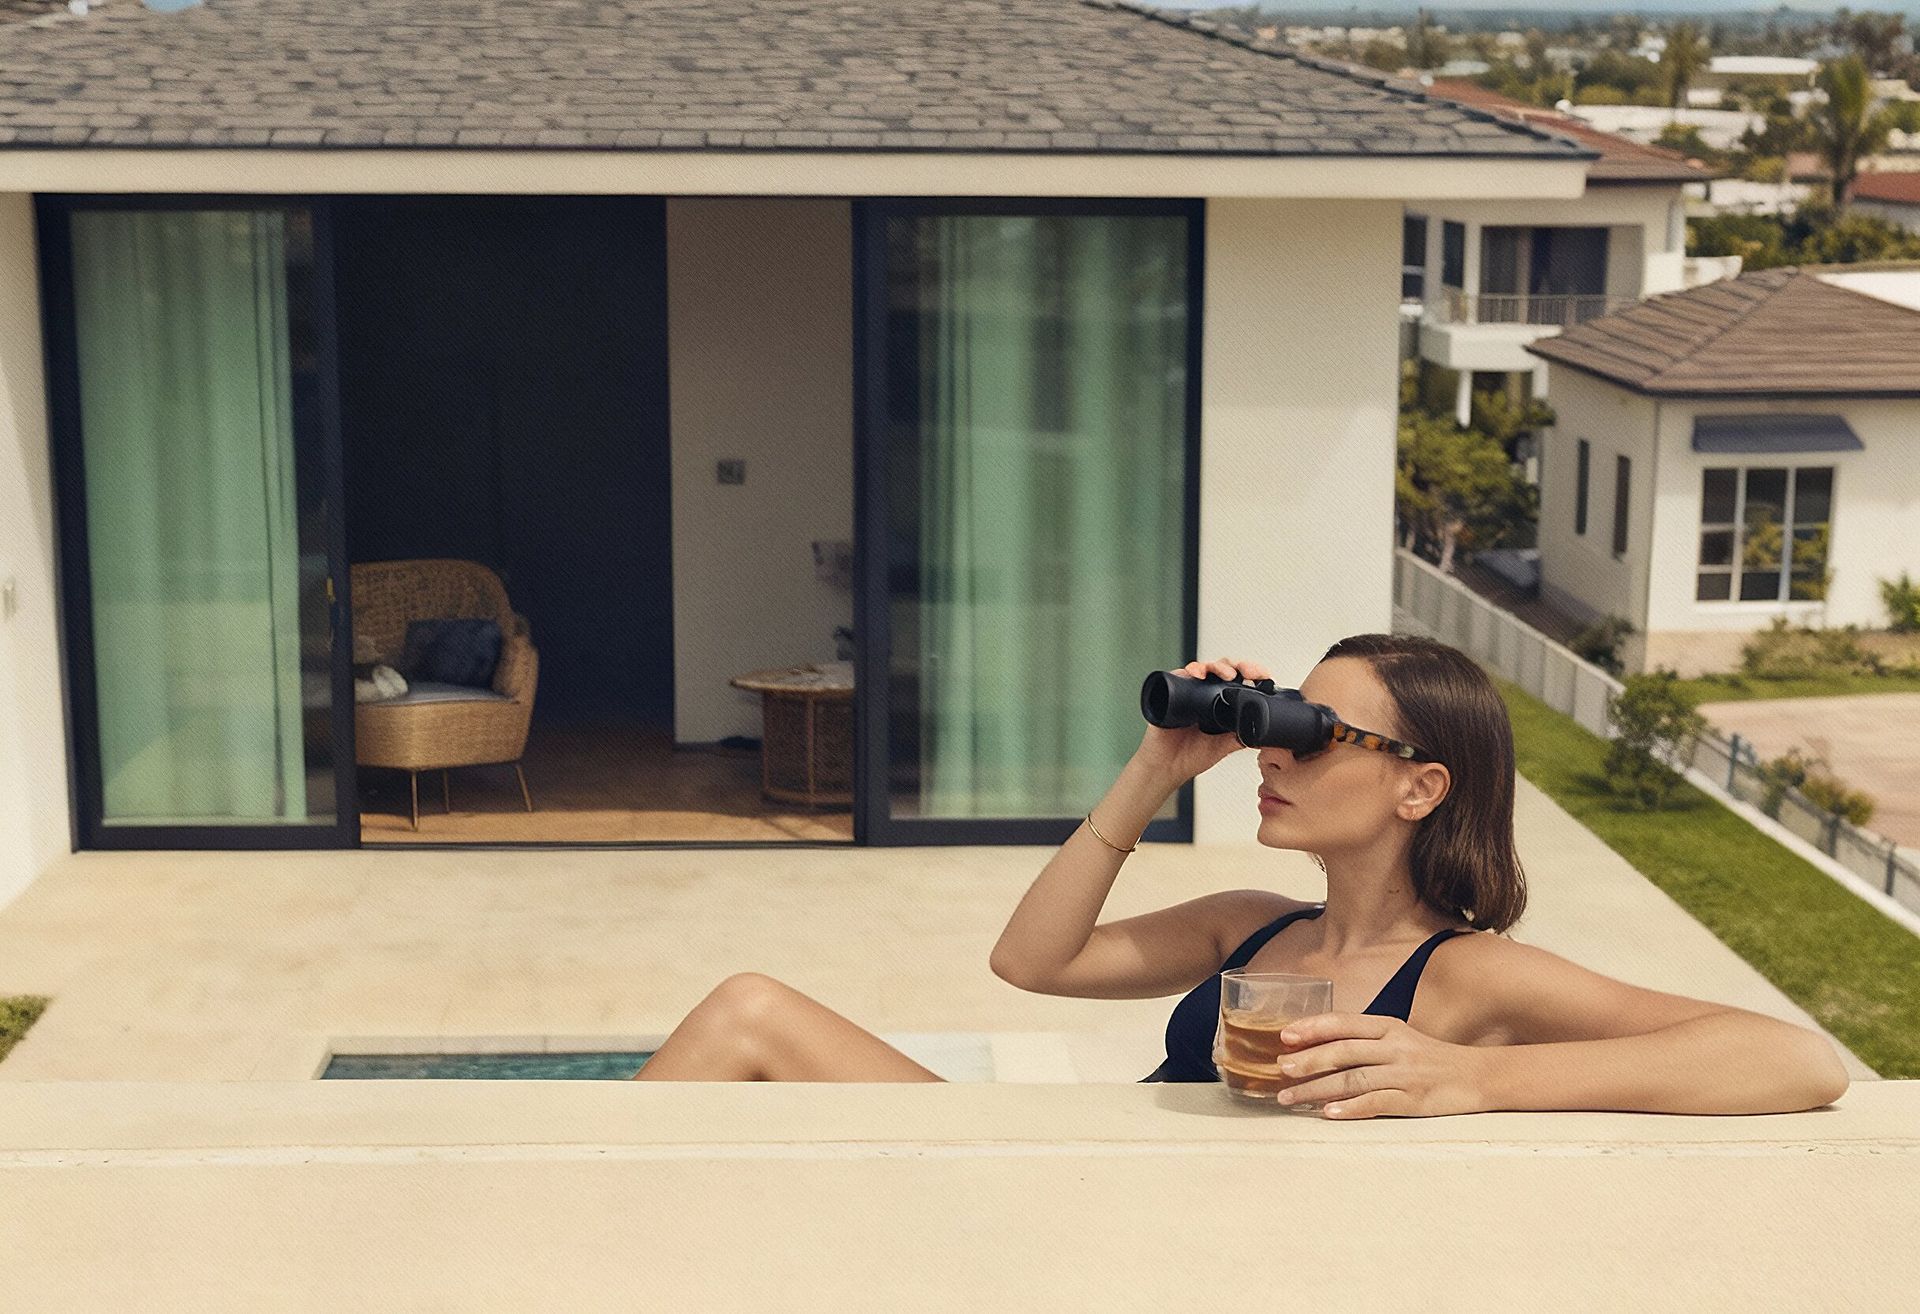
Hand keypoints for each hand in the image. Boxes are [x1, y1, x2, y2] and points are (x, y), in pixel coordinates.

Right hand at [1134, 655, 1274, 784]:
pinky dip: (1191, 670)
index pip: (1240, 680)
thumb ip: (1240, 738)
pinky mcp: (1173, 691)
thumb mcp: (1223, 747)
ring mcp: (1190, 691)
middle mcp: (1207, 693)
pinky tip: (1197, 674)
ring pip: (1207, 668)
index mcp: (1222, 703)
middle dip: (1240, 665)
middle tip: (1248, 672)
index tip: (1263, 676)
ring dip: (1218, 666)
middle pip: (1225, 669)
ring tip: (1227, 674)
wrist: (1167, 766)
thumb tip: (1263, 735)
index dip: (1251, 674)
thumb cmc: (1191, 756)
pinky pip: (1181, 674)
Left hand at [1266, 1013, 1489, 1118]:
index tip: (1285, 1036)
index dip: (1313, 1027)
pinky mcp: (1413, 1100)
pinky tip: (1328, 1113)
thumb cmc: (1431, 1059)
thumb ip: (1365, 1042)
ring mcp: (1404, 1074)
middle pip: (1343, 1051)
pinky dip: (1350, 1108)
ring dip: (1317, 1089)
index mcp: (1388, 1027)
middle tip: (1280, 1069)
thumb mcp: (1399, 1039)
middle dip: (1308, 1060)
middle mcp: (1394, 1046)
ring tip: (1290, 1098)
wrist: (1478, 1076)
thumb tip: (1318, 1048)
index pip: (1344, 1023)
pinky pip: (1376, 1103)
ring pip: (1353, 1079)